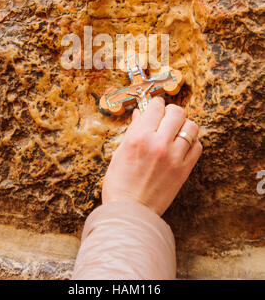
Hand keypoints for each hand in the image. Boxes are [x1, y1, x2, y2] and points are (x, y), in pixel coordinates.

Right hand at [102, 97, 202, 215]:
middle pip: (177, 112)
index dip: (155, 104)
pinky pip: (197, 146)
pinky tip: (181, 146)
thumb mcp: (120, 152)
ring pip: (191, 126)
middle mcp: (159, 143)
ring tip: (175, 132)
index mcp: (139, 137)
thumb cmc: (119, 183)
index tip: (155, 107)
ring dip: (183, 126)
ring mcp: (174, 157)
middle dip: (171, 112)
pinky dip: (191, 143)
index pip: (156, 106)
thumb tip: (141, 114)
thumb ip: (134, 130)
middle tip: (165, 118)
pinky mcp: (184, 170)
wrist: (131, 211)